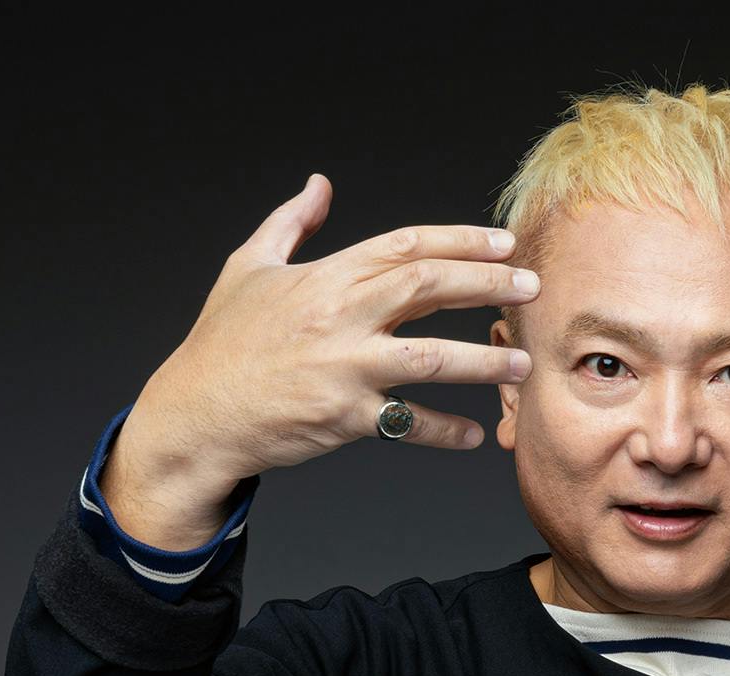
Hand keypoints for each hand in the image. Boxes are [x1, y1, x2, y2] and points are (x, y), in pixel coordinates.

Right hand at [101, 174, 542, 546]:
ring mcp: (343, 368)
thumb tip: (318, 185)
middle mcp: (339, 317)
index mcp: (325, 277)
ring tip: (522, 360)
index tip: (504, 242)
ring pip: (430, 357)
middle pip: (427, 287)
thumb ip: (290, 223)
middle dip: (488, 283)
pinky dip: (443, 432)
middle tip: (532, 286)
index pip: (406, 245)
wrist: (196, 413)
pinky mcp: (343, 417)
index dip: (460, 241)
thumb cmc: (221, 343)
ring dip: (483, 359)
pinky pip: (407, 423)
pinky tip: (476, 436)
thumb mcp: (248, 267)